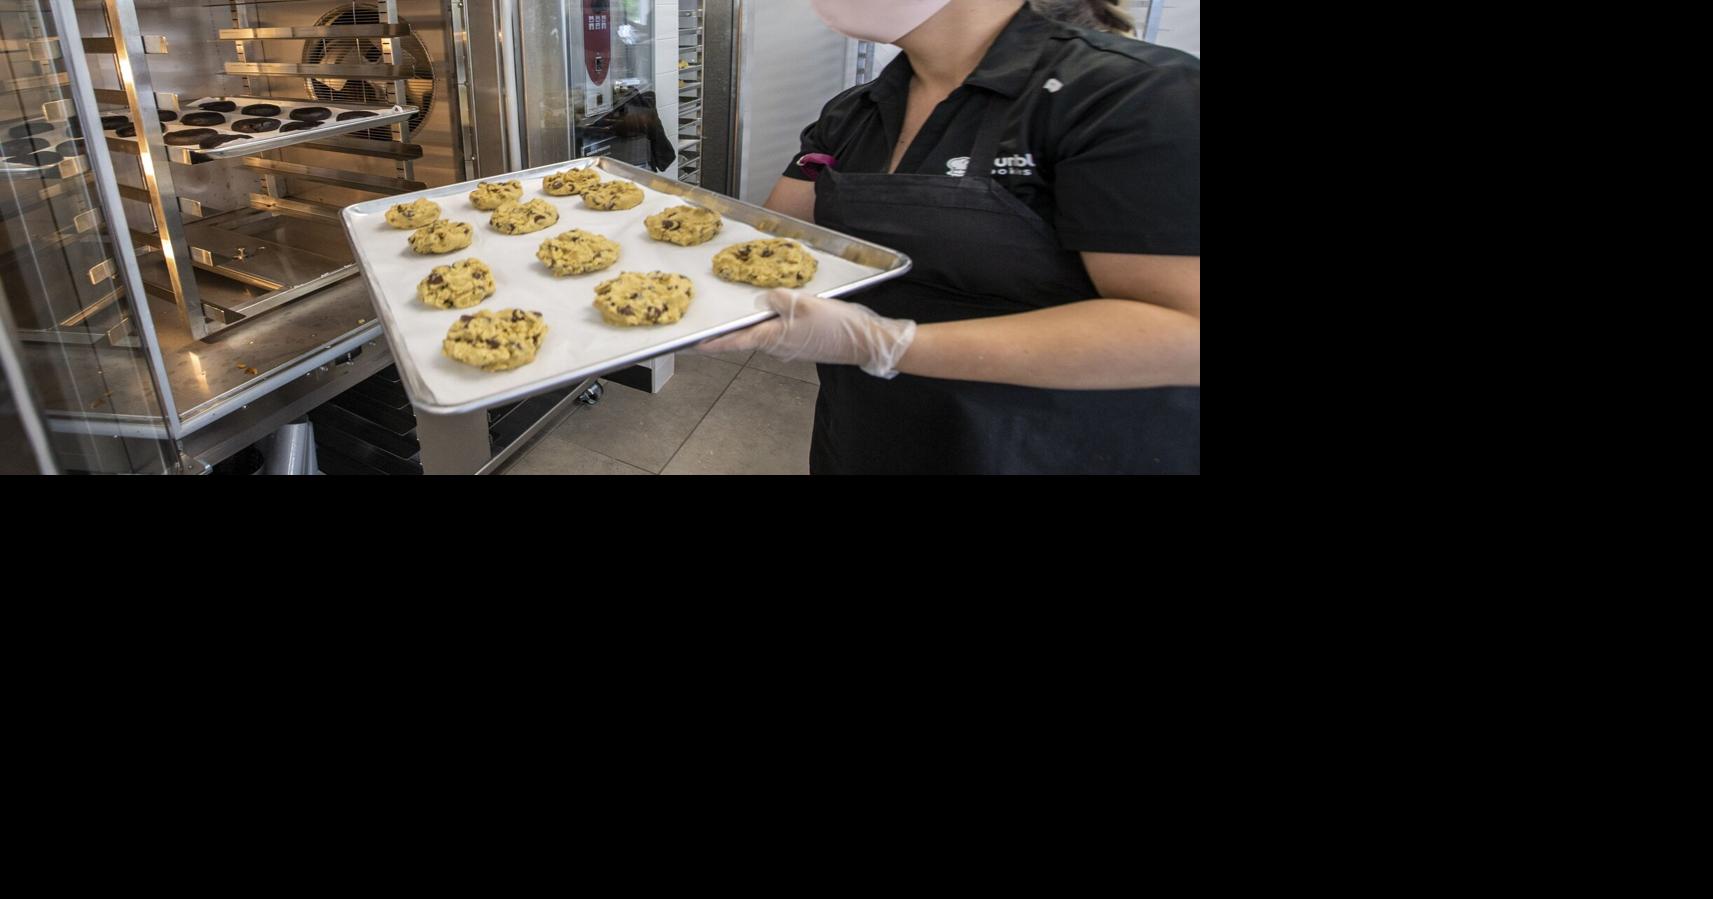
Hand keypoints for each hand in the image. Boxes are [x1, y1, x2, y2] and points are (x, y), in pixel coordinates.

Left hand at [696, 289, 917, 378]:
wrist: (865, 342)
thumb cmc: (835, 324)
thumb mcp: (804, 303)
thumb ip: (778, 298)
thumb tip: (764, 299)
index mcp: (773, 337)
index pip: (736, 341)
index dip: (714, 343)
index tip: (694, 346)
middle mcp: (778, 347)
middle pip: (750, 336)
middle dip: (734, 329)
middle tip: (717, 321)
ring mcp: (792, 348)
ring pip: (768, 332)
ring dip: (759, 323)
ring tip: (752, 308)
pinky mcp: (804, 345)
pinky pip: (784, 332)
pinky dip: (778, 322)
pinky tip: (784, 309)